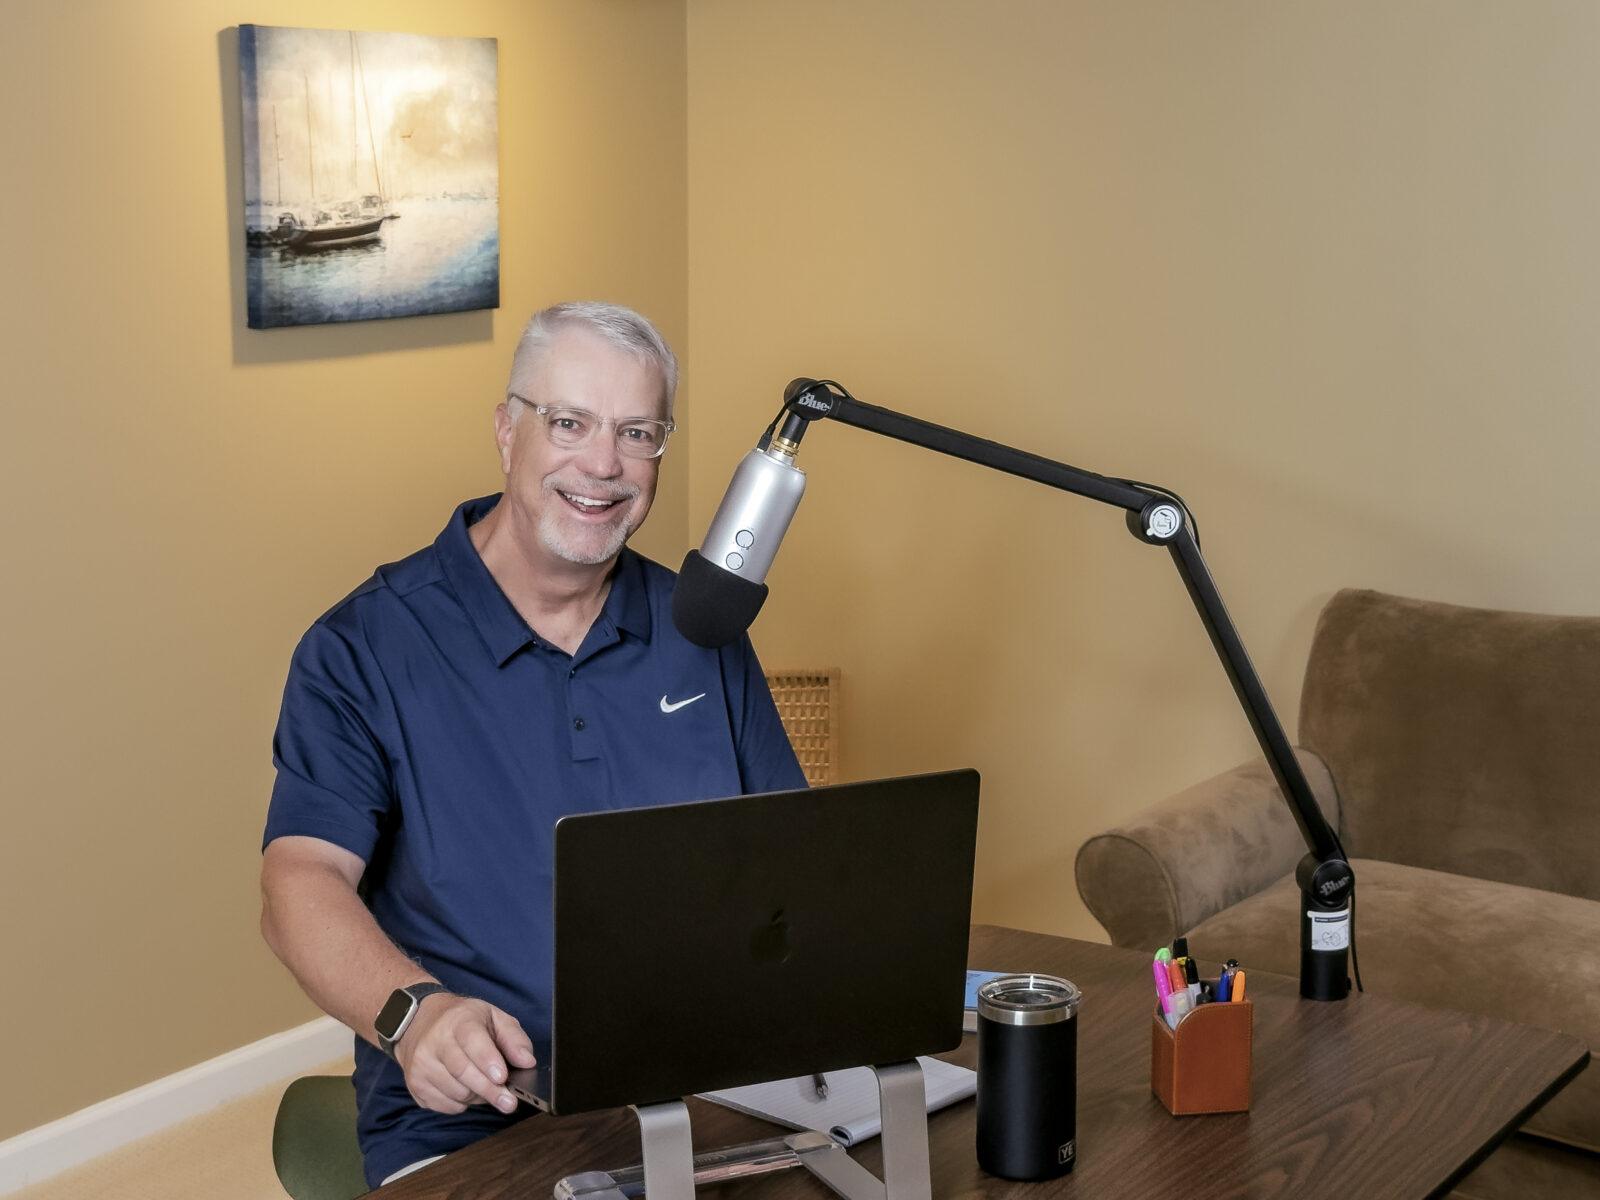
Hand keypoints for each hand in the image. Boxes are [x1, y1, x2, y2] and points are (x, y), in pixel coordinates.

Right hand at [392, 994, 537, 1114]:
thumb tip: (527, 1061)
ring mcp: (421, 1066)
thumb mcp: (493, 1017)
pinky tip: (464, 1087)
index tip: (503, 1077)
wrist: (419, 1023)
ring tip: (485, 1084)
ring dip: (477, 1096)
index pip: (471, 1041)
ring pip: (456, 1093)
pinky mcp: (415, 1086)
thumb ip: (514, 1038)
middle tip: (509, 1102)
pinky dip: (462, 1103)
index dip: (488, 1060)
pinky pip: (446, 1106)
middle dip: (490, 1090)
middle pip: (463, 1072)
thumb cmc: (462, 1021)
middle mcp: (434, 1042)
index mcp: (458, 1020)